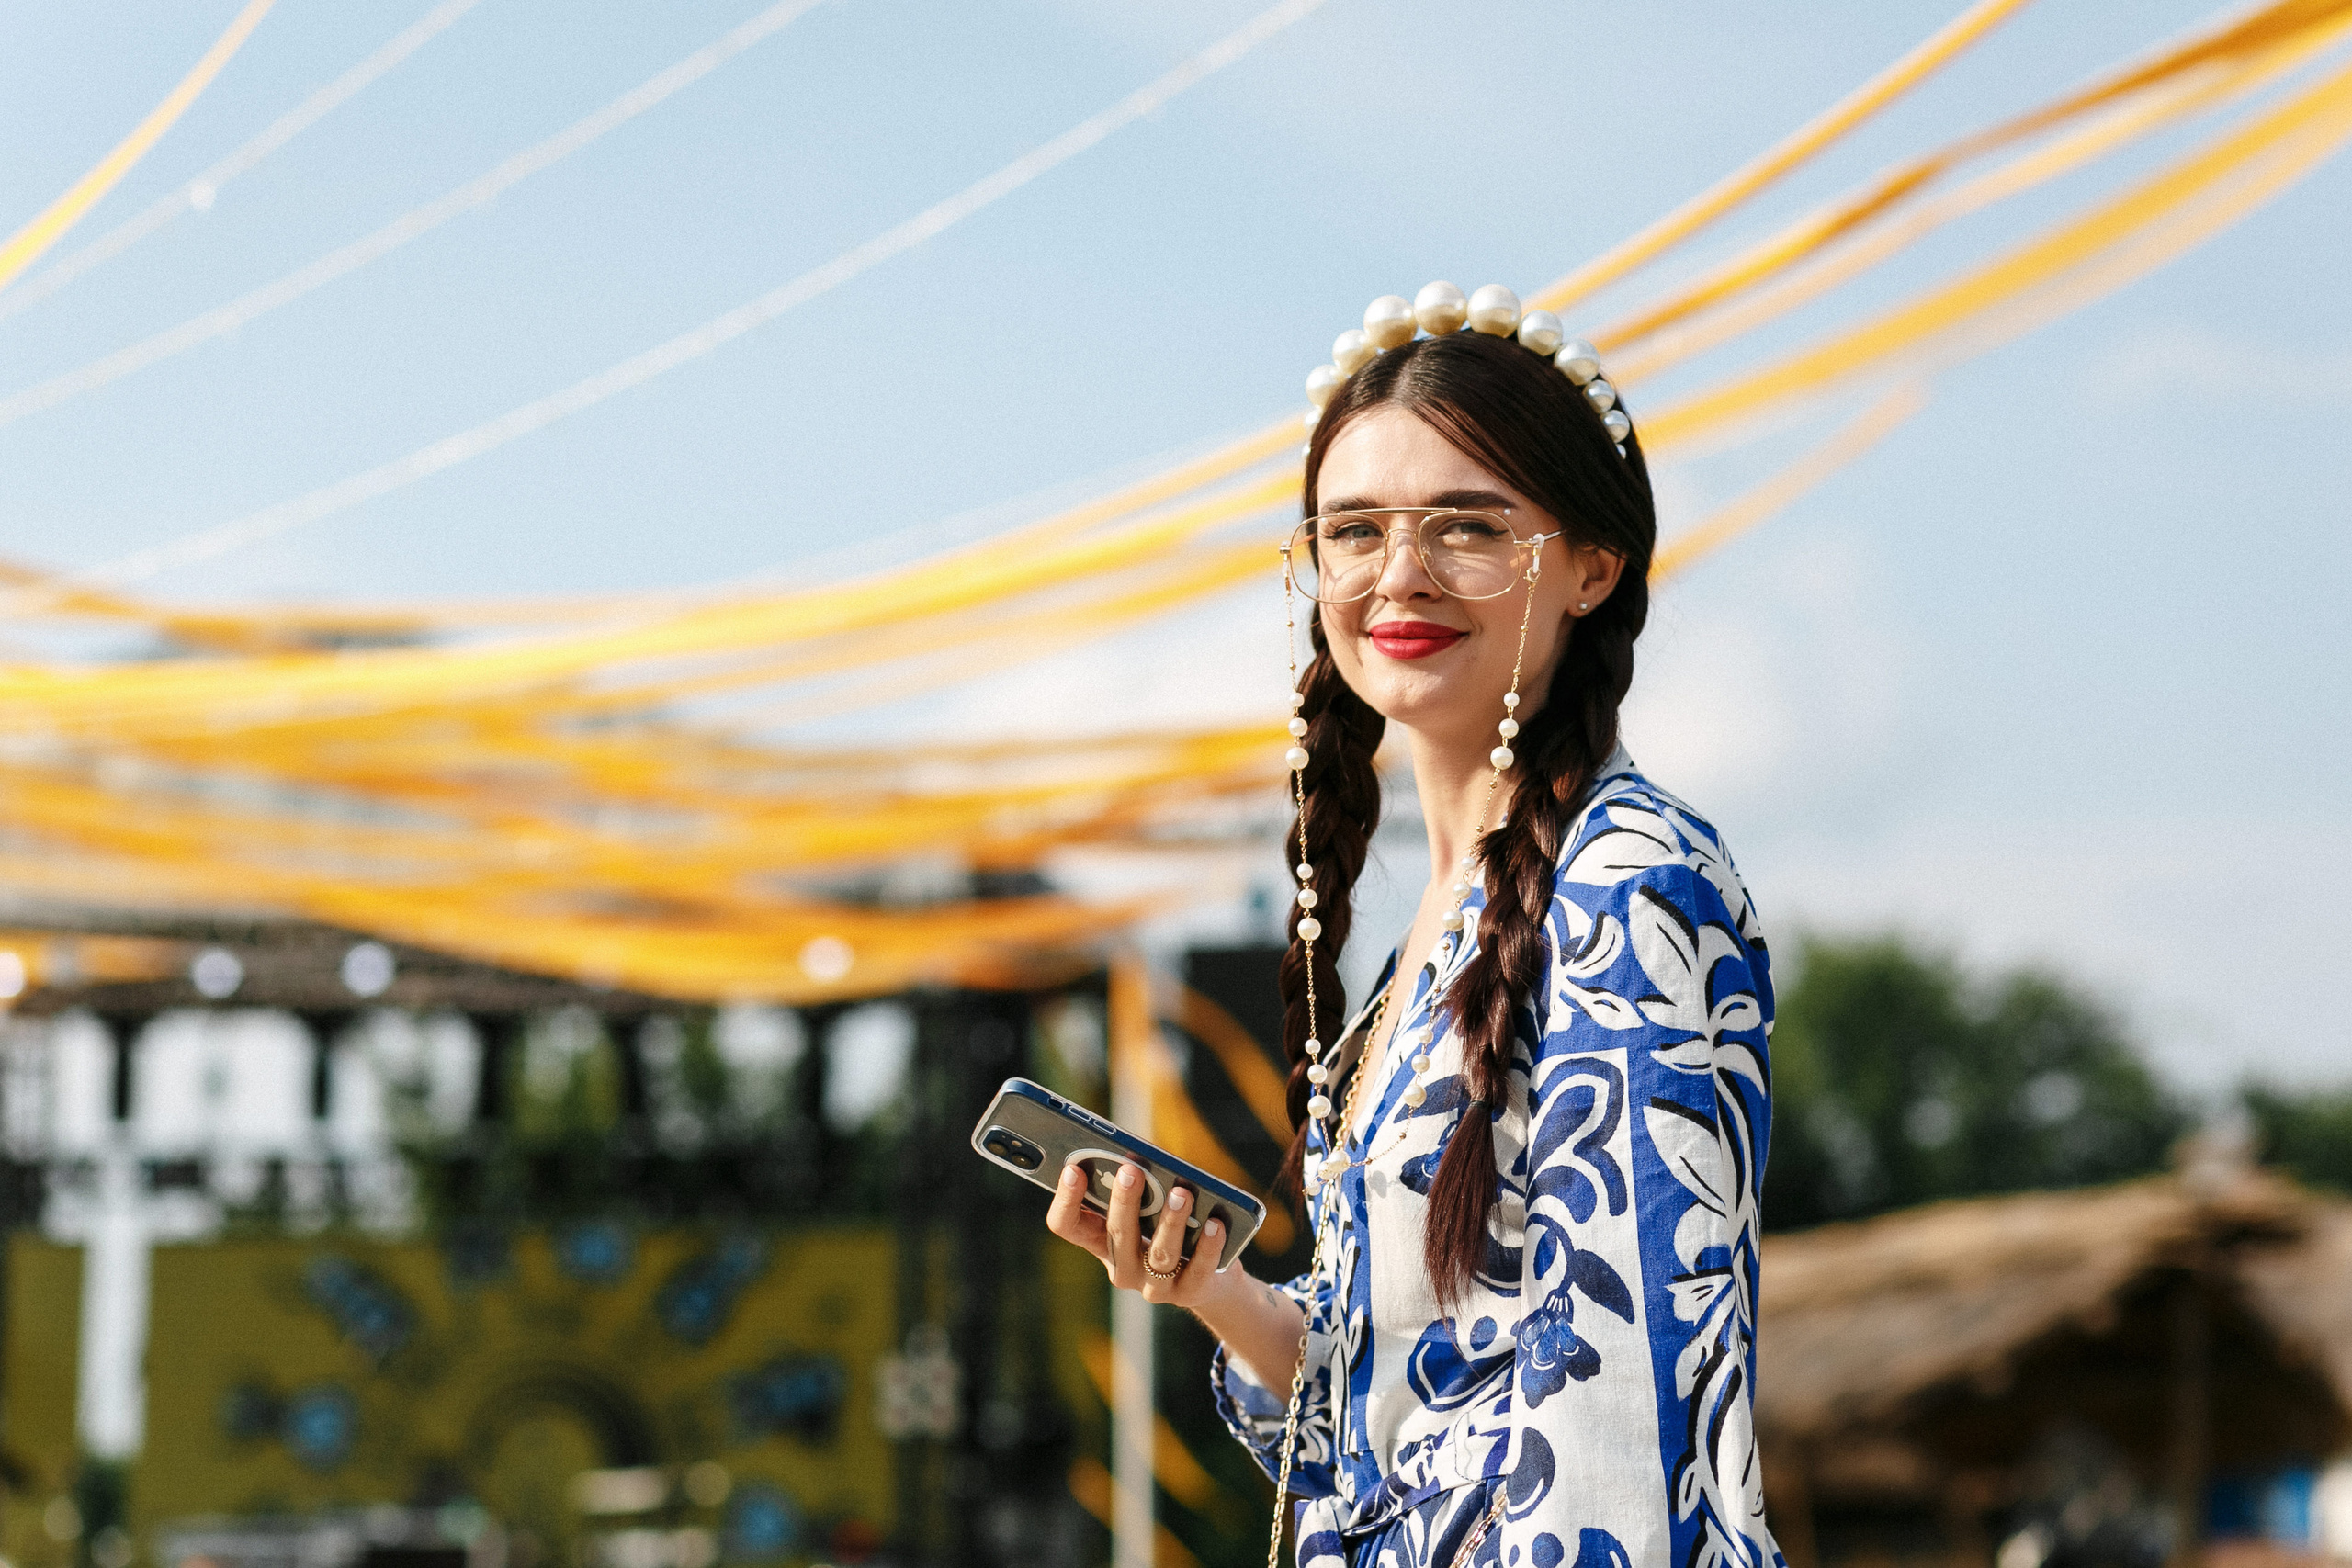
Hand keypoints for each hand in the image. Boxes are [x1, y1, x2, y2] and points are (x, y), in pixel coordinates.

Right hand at [1046, 1159, 1234, 1310]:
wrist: (1211, 1278)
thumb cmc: (1171, 1226)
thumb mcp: (1151, 1206)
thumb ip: (1143, 1180)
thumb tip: (1144, 1151)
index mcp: (1101, 1241)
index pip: (1068, 1226)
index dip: (1066, 1200)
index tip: (1072, 1169)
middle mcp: (1122, 1267)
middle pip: (1116, 1235)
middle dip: (1124, 1202)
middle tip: (1131, 1171)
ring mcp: (1154, 1286)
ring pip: (1159, 1254)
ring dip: (1170, 1222)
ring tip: (1181, 1193)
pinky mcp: (1189, 1292)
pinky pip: (1197, 1270)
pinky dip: (1207, 1246)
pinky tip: (1214, 1224)